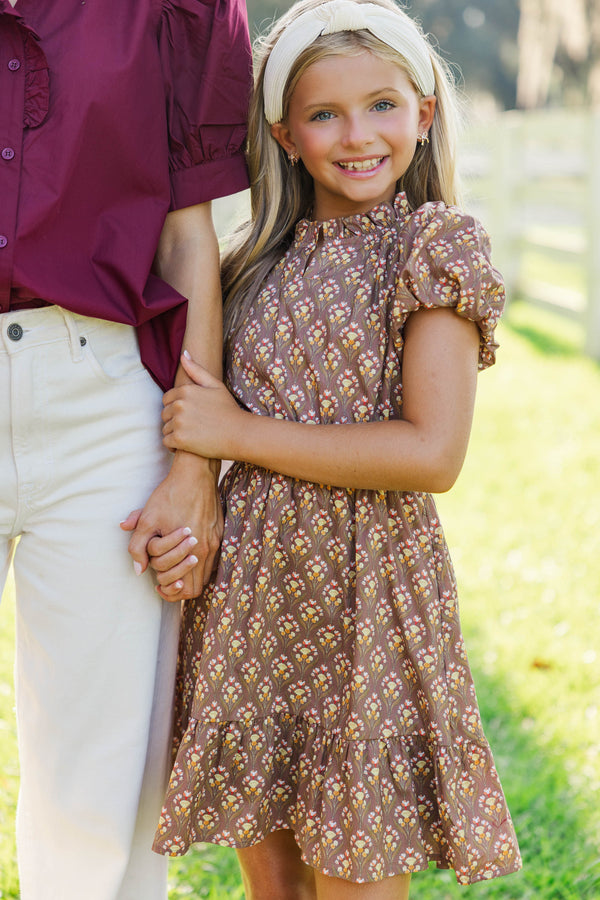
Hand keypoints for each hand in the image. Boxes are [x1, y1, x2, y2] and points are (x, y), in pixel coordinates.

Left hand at [120, 452, 222, 600]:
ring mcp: (216, 540)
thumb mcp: (147, 520)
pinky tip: (184, 553)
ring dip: (189, 575)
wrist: (195, 472)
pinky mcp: (219, 532)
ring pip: (205, 574)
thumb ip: (138, 547)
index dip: (171, 592)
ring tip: (173, 567)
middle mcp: (209, 548)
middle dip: (179, 586)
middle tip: (163, 578)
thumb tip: (138, 570)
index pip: (187, 589)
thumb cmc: (170, 495)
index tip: (158, 585)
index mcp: (193, 550)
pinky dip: (198, 563)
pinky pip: (211, 559)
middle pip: (198, 587)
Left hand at [162, 352, 244, 458]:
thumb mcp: (216, 386)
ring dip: (175, 434)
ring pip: (165, 429)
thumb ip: (197, 370)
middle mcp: (179, 404)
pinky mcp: (179, 439)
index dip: (176, 408)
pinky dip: (174, 446)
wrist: (240, 434)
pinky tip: (187, 446)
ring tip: (192, 437)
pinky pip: (167, 442)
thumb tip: (183, 354)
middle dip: (175, 421)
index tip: (190, 415)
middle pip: (165, 414)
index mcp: (185, 390)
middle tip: (192, 427)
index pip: (166, 399)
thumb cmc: (229, 410)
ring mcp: (179, 422)